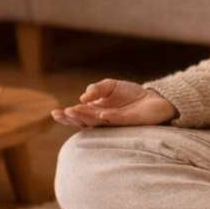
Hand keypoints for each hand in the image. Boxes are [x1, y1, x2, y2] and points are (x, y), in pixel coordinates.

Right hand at [51, 78, 175, 127]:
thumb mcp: (110, 85)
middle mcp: (103, 120)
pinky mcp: (129, 122)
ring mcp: (115, 122)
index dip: (66, 115)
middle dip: (71, 118)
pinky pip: (116, 121)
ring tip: (73, 111)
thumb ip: (96, 88)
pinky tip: (101, 114)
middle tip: (62, 113)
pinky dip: (108, 118)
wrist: (155, 98)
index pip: (78, 115)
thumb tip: (83, 97)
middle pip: (83, 121)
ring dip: (85, 117)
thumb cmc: (131, 94)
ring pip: (97, 122)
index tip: (55, 112)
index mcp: (96, 112)